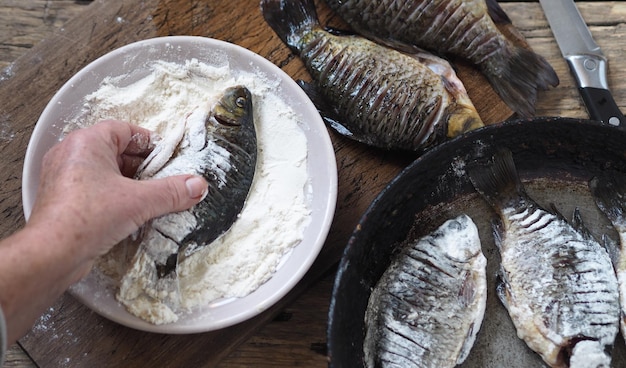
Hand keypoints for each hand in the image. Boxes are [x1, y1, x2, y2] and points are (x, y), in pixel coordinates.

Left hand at [26, 120, 207, 279]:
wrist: (52, 254)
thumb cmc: (84, 218)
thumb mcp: (139, 201)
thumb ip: (171, 192)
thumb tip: (196, 186)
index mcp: (87, 142)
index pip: (125, 130)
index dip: (149, 142)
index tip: (167, 157)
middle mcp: (71, 154)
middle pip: (116, 150)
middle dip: (142, 166)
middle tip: (163, 179)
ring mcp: (64, 178)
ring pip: (105, 171)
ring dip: (129, 182)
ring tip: (149, 197)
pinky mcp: (64, 200)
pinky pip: (95, 189)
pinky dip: (114, 196)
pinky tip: (129, 212)